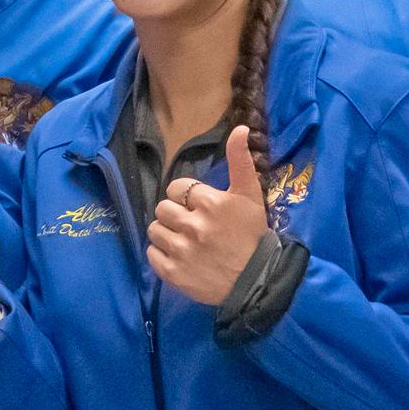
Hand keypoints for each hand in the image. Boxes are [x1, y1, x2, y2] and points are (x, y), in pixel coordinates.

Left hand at [146, 126, 272, 306]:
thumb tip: (240, 128)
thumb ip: (240, 160)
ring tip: (184, 241)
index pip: (176, 188)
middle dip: (174, 214)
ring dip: (166, 234)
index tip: (199, 208)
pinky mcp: (173, 273)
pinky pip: (151, 254)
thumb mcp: (250, 195)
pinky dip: (161, 254)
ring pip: (154, 230)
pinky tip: (179, 256)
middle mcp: (193, 225)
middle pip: (162, 208)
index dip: (186, 197)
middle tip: (192, 226)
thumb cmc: (252, 235)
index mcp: (210, 203)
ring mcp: (182, 250)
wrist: (256, 281)